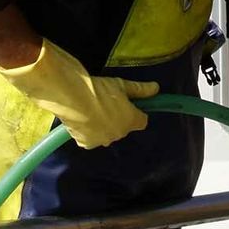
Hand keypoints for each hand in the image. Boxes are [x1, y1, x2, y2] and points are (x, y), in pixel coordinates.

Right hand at [2, 39, 159, 149]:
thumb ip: (140, 89)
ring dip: (103, 126)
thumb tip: (157, 88)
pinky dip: (88, 132)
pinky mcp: (87, 144)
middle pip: (123, 128)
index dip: (136, 112)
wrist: (72, 98)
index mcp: (132, 120)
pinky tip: (82, 119)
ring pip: (106, 134)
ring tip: (91, 110)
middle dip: (118, 119)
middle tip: (106, 103)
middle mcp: (120, 134)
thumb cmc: (100, 89)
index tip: (128, 104)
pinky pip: (91, 139)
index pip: (142, 121)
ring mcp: (103, 140)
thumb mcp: (121, 85)